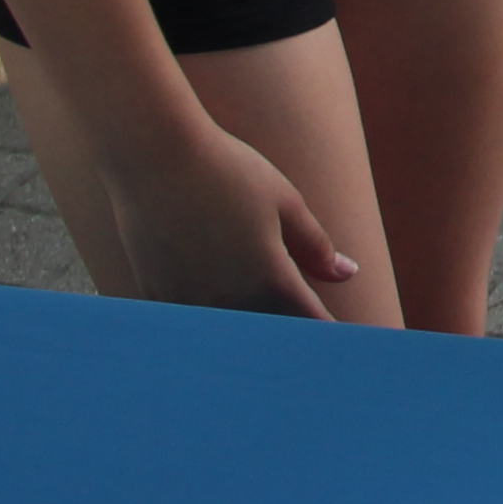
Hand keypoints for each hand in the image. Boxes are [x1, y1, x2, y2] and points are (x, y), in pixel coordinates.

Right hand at [104, 128, 359, 317]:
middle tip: (304, 342)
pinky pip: (191, 327)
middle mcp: (232, 302)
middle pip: (270, 339)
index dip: (328, 337)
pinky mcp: (158, 297)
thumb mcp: (284, 202)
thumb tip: (348, 274)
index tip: (342, 346)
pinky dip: (207, 328)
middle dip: (289, 341)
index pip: (310, 325)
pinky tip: (211, 323)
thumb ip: (316, 246)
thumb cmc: (227, 172)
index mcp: (272, 280)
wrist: (154, 157)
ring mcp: (192, 304)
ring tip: (260, 339)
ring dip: (247, 340)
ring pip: (229, 338)